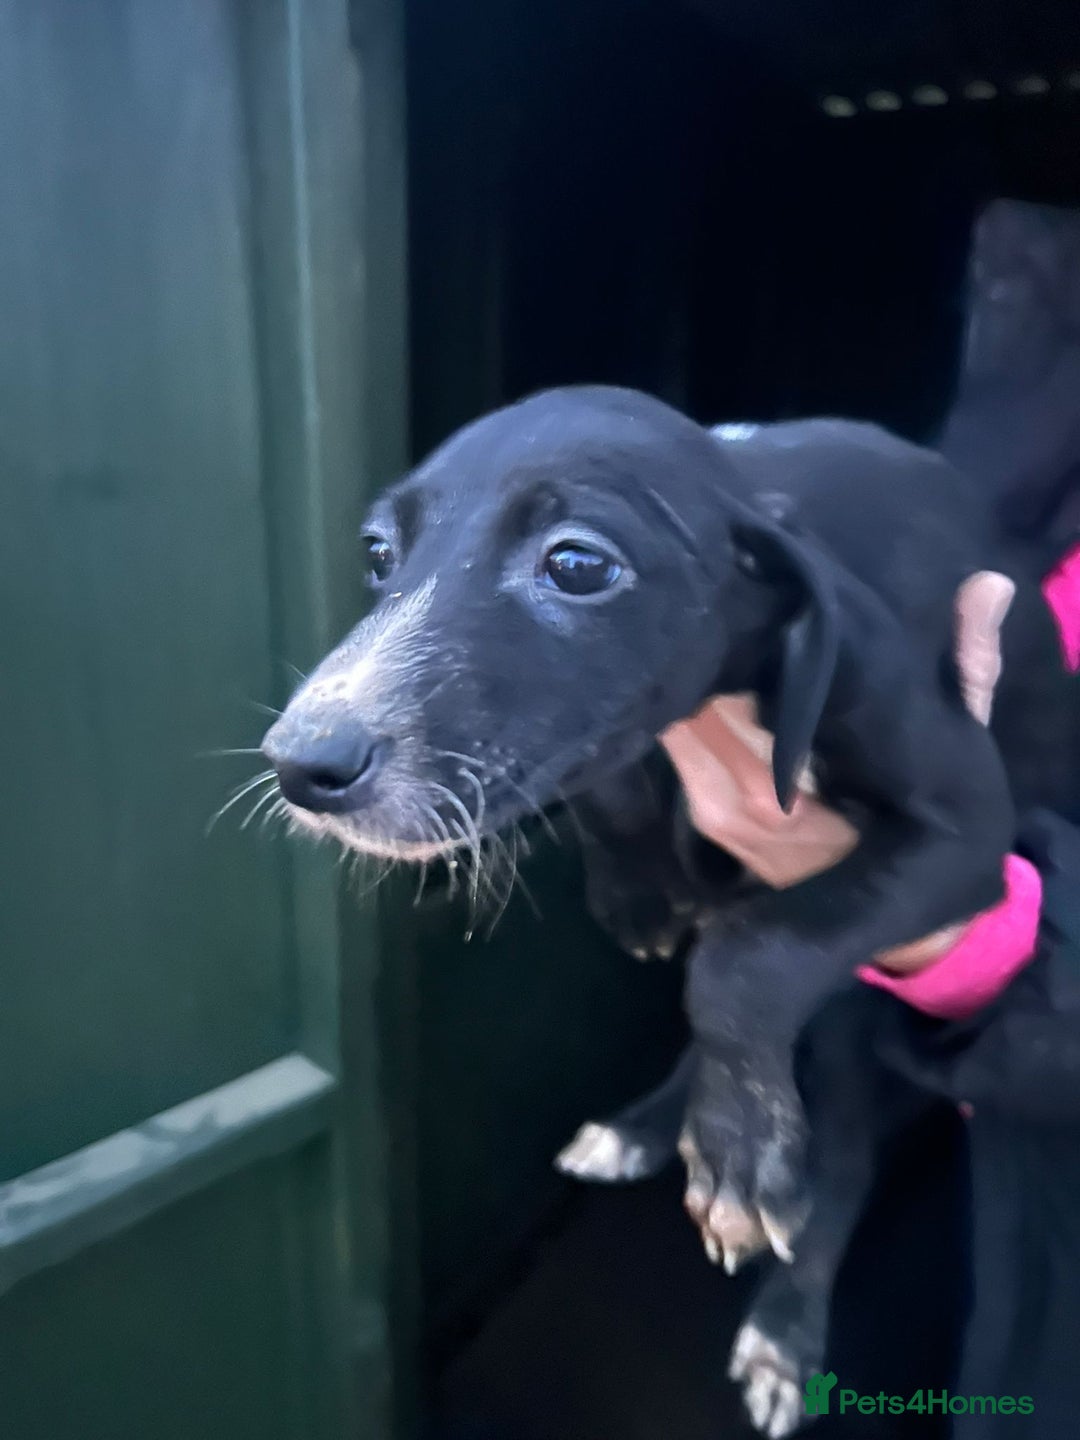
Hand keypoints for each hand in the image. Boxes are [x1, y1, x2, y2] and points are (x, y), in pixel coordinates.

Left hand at [659, 571, 1014, 969]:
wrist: (901, 924)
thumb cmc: (926, 827)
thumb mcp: (956, 745)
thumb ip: (968, 668)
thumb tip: (987, 586)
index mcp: (787, 790)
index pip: (736, 697)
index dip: (741, 641)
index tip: (755, 596)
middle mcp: (742, 802)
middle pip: (699, 703)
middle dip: (713, 652)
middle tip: (731, 599)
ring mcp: (715, 813)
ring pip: (681, 722)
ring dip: (695, 679)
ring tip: (719, 628)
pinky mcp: (706, 818)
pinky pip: (682, 747)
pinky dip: (689, 710)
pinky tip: (712, 676)